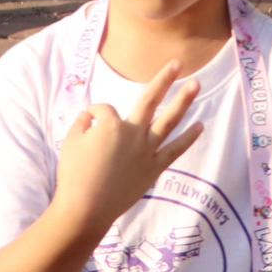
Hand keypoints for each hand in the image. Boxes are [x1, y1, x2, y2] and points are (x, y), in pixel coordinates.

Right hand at [53, 59, 204, 232]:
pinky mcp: (153, 168)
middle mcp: (133, 133)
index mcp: (111, 124)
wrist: (86, 208)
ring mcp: (146, 151)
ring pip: (168, 121)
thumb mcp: (71, 141)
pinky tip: (200, 126)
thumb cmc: (74, 174)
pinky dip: (188, 138)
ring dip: (183, 102)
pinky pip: (175, 150)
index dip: (94, 115)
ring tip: (196, 85)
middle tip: (178, 63)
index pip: (105, 110)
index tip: (88, 126)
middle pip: (150, 100)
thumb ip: (83, 122)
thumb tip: (91, 116)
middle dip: (164, 80)